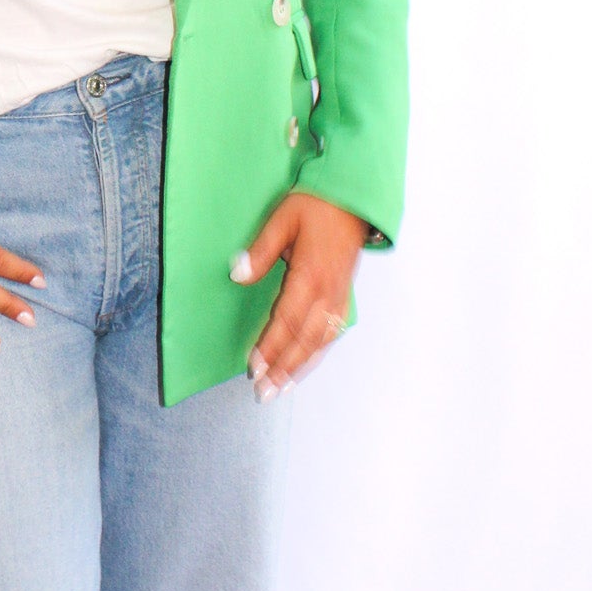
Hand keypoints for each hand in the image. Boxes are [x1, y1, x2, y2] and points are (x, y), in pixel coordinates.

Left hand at [230, 191, 367, 400]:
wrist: (354, 197)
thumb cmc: (316, 204)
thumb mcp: (282, 219)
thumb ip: (261, 250)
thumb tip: (237, 274)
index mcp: (310, 274)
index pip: (287, 319)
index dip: (270, 346)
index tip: (254, 366)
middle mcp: (328, 292)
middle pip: (304, 339)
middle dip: (283, 368)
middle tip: (263, 393)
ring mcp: (339, 295)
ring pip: (320, 341)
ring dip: (299, 367)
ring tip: (281, 389)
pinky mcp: (344, 295)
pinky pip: (332, 332)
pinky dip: (317, 353)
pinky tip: (305, 365)